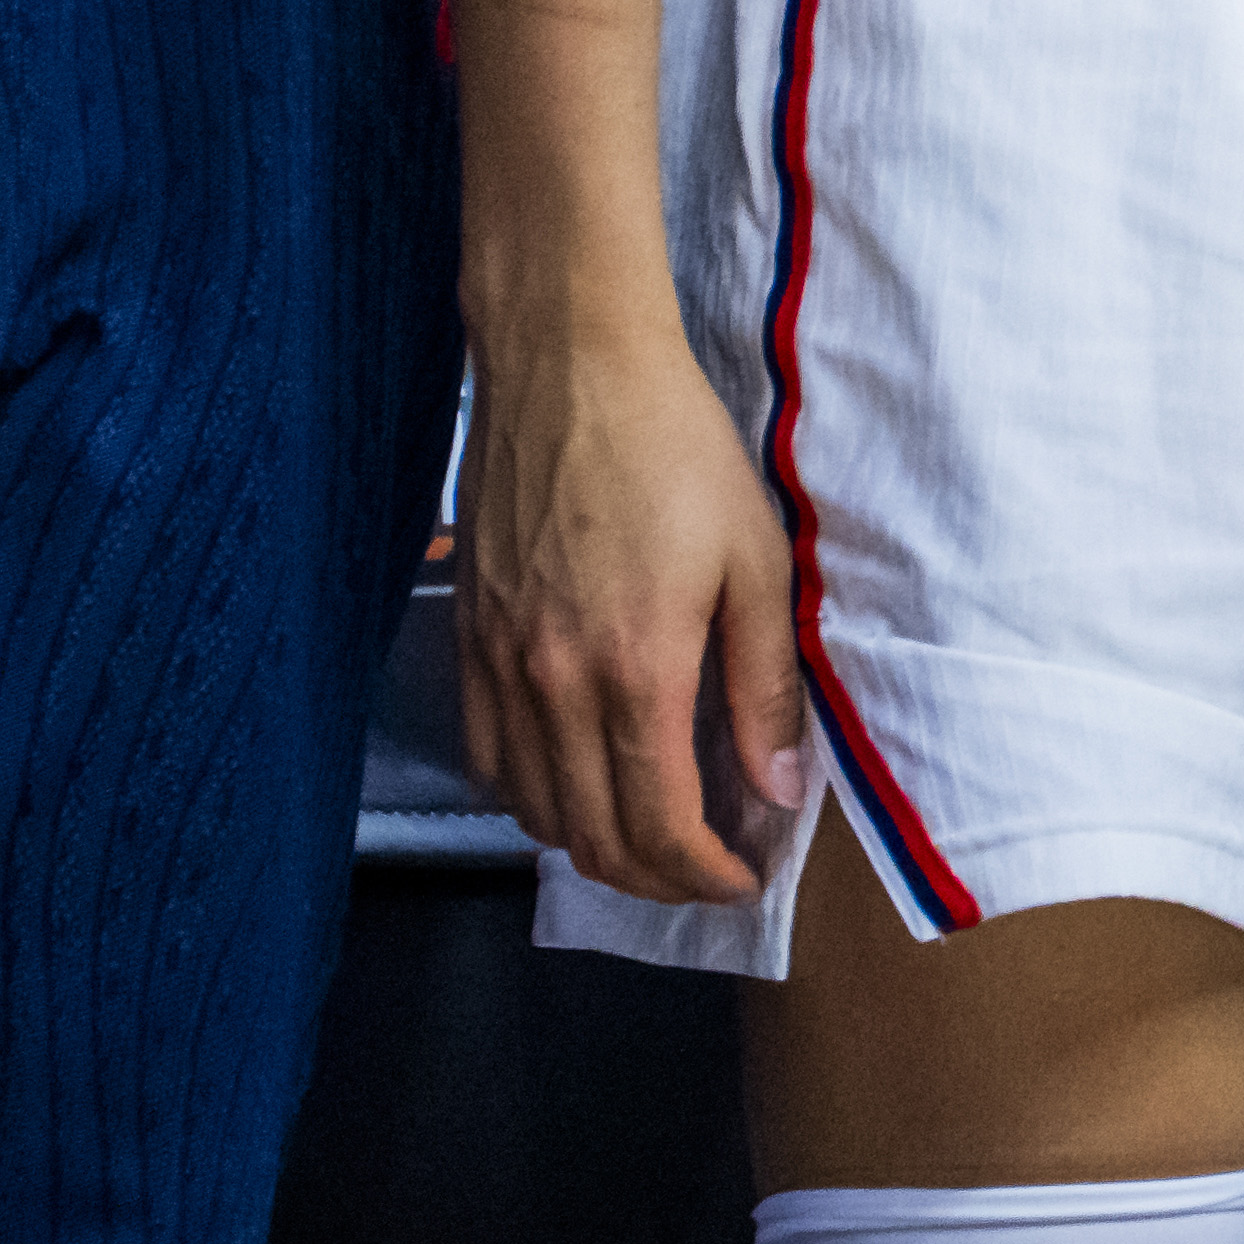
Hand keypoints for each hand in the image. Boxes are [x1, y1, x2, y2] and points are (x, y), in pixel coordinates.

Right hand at [449, 308, 810, 904]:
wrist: (568, 365)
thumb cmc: (675, 448)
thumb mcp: (756, 559)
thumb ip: (763, 685)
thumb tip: (776, 789)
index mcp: (633, 671)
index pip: (658, 829)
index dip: (703, 877)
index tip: (741, 878)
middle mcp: (552, 685)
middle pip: (591, 838)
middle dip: (655, 878)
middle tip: (705, 868)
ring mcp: (499, 665)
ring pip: (533, 810)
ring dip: (593, 844)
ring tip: (652, 831)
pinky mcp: (467, 638)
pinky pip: (487, 756)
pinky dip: (531, 795)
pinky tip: (575, 778)